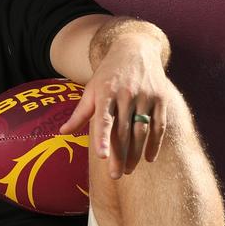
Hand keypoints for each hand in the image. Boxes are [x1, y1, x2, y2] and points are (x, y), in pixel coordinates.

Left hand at [60, 36, 170, 179]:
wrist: (135, 50)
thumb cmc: (108, 75)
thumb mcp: (91, 90)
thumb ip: (79, 113)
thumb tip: (63, 133)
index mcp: (106, 93)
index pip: (104, 120)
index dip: (103, 139)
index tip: (102, 156)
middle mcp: (127, 95)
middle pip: (123, 131)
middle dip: (120, 155)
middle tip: (115, 175)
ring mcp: (146, 97)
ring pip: (142, 131)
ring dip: (136, 153)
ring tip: (128, 170)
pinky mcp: (161, 99)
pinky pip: (159, 126)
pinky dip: (155, 143)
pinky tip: (148, 158)